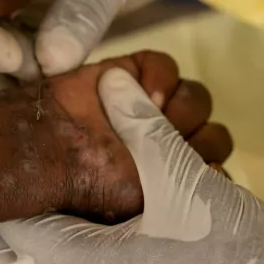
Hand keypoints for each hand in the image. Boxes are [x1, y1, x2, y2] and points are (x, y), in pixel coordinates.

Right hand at [0, 0, 211, 78]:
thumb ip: (81, 11)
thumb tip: (49, 63)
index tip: (10, 61)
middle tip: (26, 82)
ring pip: (1, 31)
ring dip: (12, 63)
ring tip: (32, 94)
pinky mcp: (42, 9)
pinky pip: (27, 40)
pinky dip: (32, 63)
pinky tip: (43, 89)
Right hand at [0, 51, 232, 221]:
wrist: (45, 148)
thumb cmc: (92, 184)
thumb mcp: (144, 196)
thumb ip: (187, 181)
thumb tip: (219, 170)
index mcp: (171, 181)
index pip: (217, 170)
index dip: (211, 166)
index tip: (195, 170)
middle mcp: (166, 145)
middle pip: (214, 134)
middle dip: (198, 139)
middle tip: (169, 146)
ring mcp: (152, 108)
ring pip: (196, 99)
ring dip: (182, 108)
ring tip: (154, 117)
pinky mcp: (135, 74)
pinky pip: (166, 66)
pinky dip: (159, 76)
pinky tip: (143, 92)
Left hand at [0, 69, 263, 263]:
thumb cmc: (240, 261)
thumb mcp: (189, 184)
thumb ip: (145, 130)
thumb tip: (113, 83)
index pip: (7, 227)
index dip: (20, 182)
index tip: (41, 152)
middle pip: (22, 252)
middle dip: (41, 206)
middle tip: (71, 173)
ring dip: (77, 225)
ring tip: (115, 192)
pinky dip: (103, 251)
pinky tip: (143, 226)